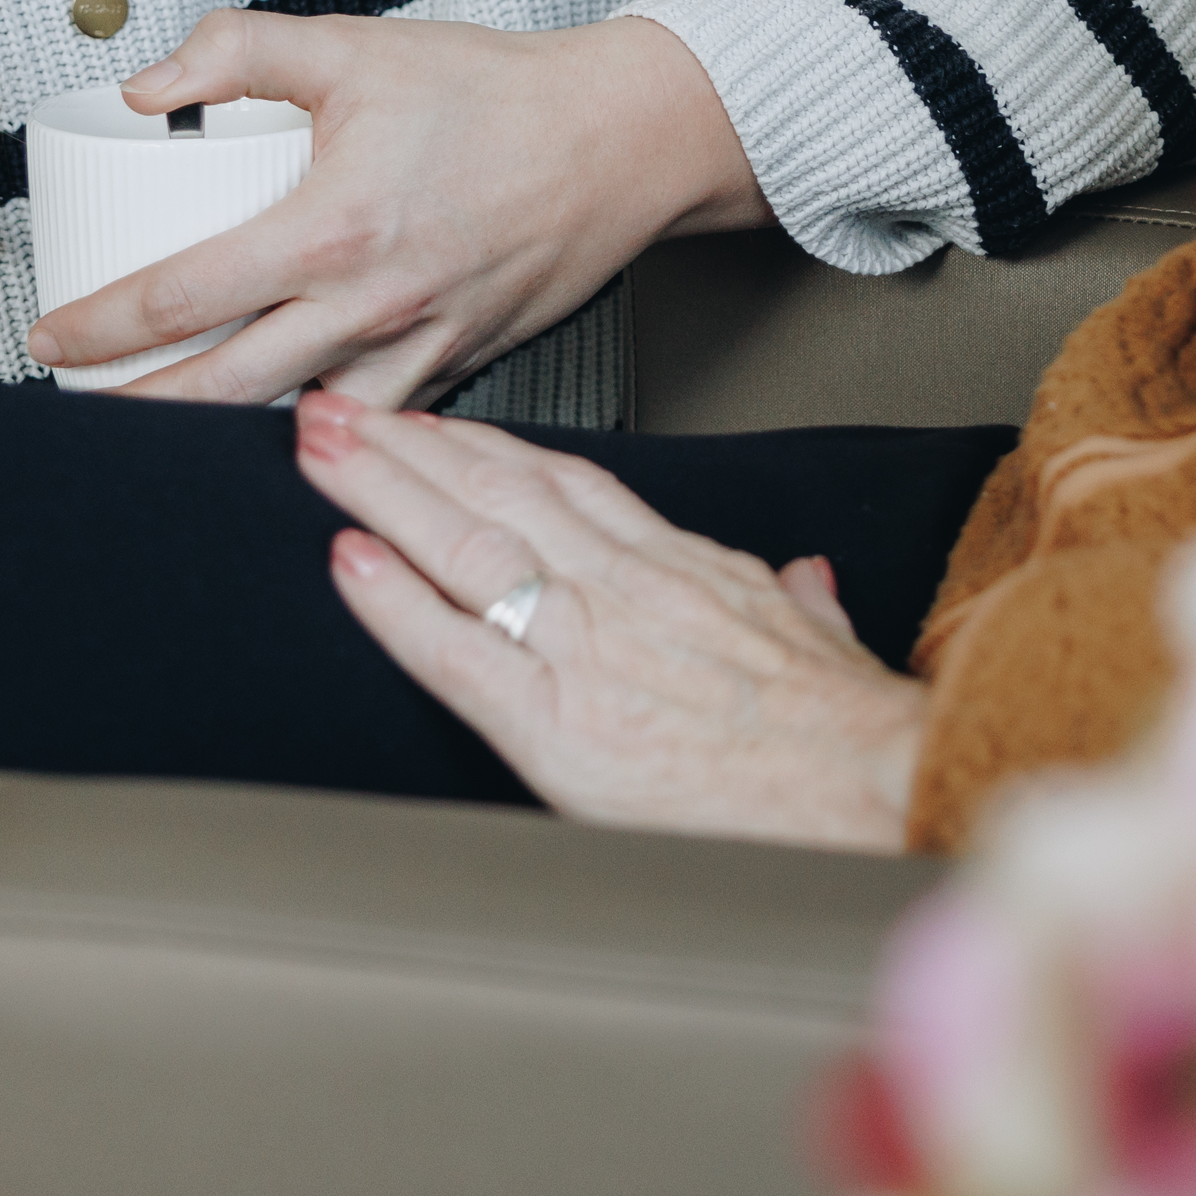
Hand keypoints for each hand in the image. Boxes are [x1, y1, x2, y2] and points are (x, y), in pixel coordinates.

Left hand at [29, 10, 765, 408]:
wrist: (621, 140)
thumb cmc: (495, 93)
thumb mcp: (354, 45)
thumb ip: (237, 47)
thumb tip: (145, 86)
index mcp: (335, 229)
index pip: (182, 295)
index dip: (99, 325)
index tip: (48, 334)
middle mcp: (374, 307)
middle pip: (222, 393)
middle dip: (133, 413)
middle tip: (73, 411)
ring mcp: (419, 351)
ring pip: (296, 430)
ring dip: (219, 439)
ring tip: (155, 435)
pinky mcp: (457, 369)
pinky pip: (370, 427)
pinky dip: (313, 440)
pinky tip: (270, 437)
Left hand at [296, 394, 925, 849]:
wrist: (877, 790)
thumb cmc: (850, 737)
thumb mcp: (825, 641)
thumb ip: (798, 604)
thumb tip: (803, 582)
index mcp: (680, 570)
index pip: (563, 484)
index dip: (483, 448)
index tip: (429, 422)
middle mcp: (624, 590)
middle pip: (496, 490)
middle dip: (407, 443)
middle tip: (337, 404)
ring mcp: (587, 649)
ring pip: (466, 544)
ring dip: (381, 489)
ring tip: (319, 449)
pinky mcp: (561, 726)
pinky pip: (459, 653)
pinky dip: (397, 604)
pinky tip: (348, 563)